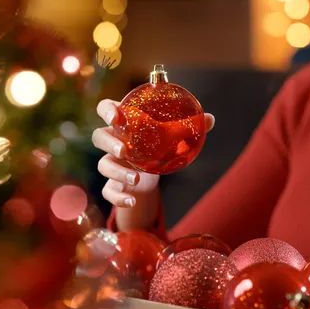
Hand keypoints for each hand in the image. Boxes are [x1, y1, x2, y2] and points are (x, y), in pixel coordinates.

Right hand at [92, 99, 214, 207]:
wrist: (153, 170)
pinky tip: (132, 200)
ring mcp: (111, 162)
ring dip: (117, 172)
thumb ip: (189, 126)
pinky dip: (117, 197)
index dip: (106, 110)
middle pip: (99, 136)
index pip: (105, 108)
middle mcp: (113, 141)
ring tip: (137, 179)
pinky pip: (108, 191)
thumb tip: (210, 119)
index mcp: (124, 122)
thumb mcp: (173, 134)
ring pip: (103, 165)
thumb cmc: (159, 143)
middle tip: (124, 150)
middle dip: (109, 143)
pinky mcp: (113, 182)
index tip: (116, 116)